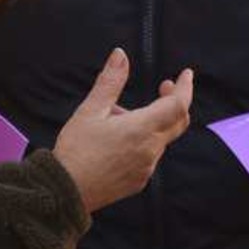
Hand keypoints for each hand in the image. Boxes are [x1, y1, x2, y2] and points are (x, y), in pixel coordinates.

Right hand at [54, 49, 193, 212]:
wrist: (64, 193)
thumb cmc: (75, 150)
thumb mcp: (90, 111)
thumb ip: (110, 82)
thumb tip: (120, 55)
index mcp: (141, 130)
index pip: (178, 105)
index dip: (185, 88)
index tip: (185, 74)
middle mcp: (150, 150)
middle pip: (177, 122)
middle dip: (173, 101)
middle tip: (163, 87)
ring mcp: (146, 168)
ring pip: (160, 139)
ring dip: (150, 122)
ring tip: (116, 117)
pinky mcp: (139, 182)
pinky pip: (149, 156)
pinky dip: (143, 141)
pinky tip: (117, 140)